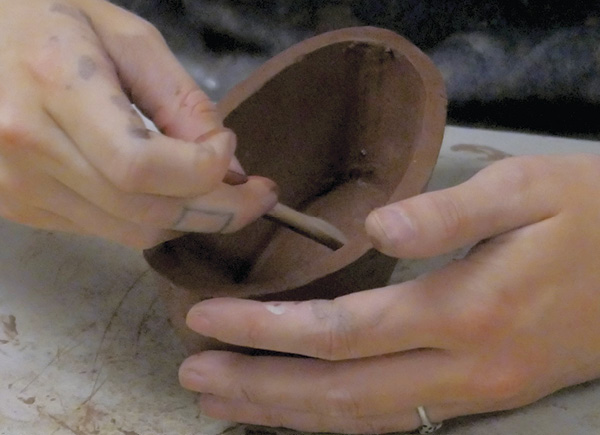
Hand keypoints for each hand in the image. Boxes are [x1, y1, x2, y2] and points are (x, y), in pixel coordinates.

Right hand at [0, 0, 276, 247]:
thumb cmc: (50, 20)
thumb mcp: (128, 38)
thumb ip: (184, 102)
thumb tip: (229, 168)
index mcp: (57, 83)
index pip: (143, 166)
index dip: (203, 170)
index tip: (230, 150)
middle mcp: (29, 145)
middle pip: (146, 212)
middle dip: (218, 212)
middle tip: (256, 198)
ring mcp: (17, 184)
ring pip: (131, 233)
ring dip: (186, 218)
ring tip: (211, 191)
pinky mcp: (17, 206)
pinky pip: (104, 231)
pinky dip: (147, 218)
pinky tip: (160, 190)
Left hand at [179, 154, 599, 433]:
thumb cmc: (591, 213)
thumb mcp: (528, 189)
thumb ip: (450, 212)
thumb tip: (378, 225)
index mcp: (469, 310)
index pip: (342, 334)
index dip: (268, 332)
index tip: (206, 319)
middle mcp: (466, 368)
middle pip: (341, 393)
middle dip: (259, 388)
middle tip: (194, 374)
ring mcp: (476, 392)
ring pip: (364, 420)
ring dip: (286, 413)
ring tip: (223, 401)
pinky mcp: (483, 395)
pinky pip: (395, 419)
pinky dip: (335, 419)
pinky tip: (297, 411)